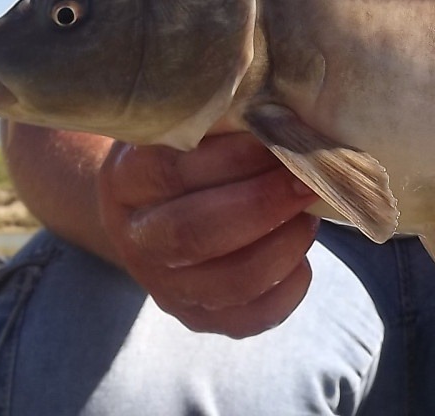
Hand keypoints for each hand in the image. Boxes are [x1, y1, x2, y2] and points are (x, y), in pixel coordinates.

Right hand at [98, 131, 319, 336]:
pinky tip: (303, 258)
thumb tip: (285, 116)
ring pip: (230, 280)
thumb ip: (221, 120)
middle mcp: (137, 237)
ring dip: (283, 245)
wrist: (149, 206)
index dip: (235, 159)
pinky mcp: (196, 316)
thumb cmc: (186, 152)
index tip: (280, 136)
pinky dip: (287, 289)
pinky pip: (249, 318)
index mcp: (126, 180)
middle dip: (264, 204)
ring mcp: (163, 284)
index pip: (173, 172)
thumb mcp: (187, 126)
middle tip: (306, 179)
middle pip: (196, 232)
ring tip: (307, 214)